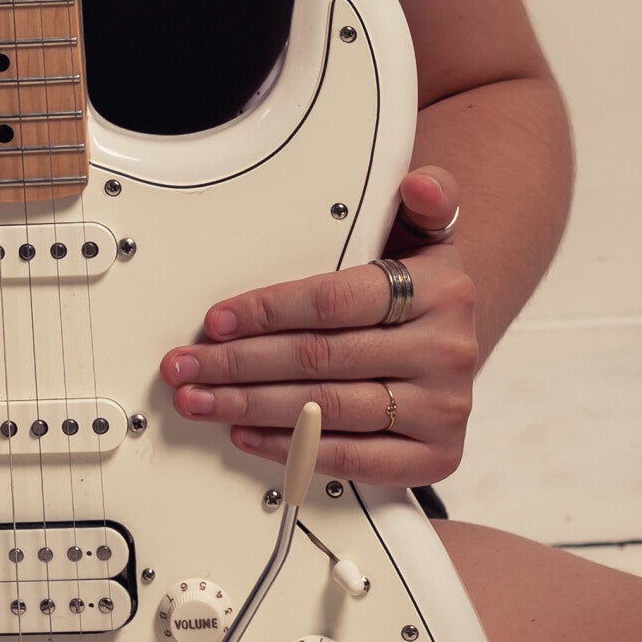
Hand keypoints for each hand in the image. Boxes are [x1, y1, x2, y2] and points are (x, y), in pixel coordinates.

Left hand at [158, 168, 476, 486]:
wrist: (454, 343)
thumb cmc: (418, 286)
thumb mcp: (426, 234)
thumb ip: (424, 201)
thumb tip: (420, 183)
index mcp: (442, 291)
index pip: (334, 302)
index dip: (267, 310)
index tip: (216, 320)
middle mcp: (446, 352)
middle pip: (319, 358)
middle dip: (239, 363)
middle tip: (186, 365)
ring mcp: (442, 409)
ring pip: (325, 409)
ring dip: (250, 406)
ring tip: (200, 399)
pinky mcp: (433, 458)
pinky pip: (351, 458)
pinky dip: (292, 446)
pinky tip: (248, 433)